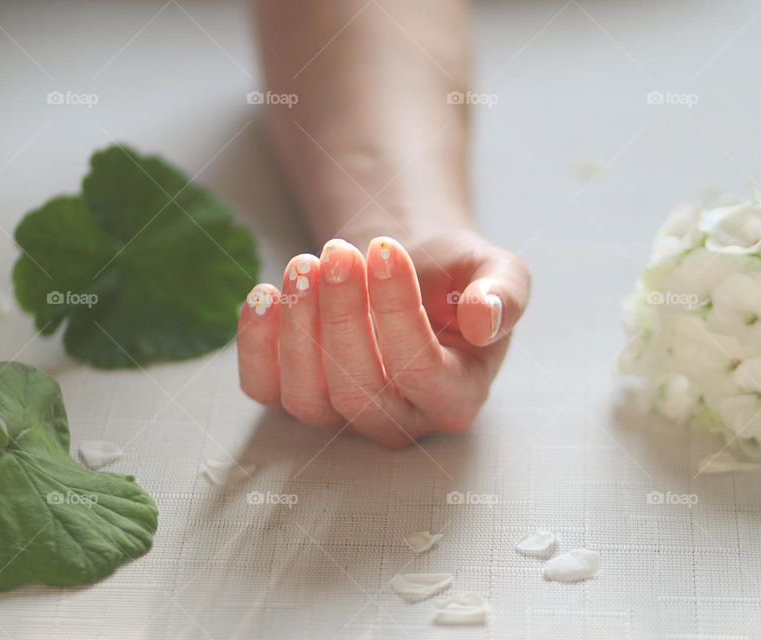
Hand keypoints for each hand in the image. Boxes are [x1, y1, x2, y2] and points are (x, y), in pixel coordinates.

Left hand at [237, 230, 530, 447]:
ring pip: (309, 398)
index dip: (397, 311)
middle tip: (337, 251)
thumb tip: (485, 319)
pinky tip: (264, 294)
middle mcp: (400, 419)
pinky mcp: (298, 396)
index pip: (421, 371)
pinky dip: (255, 344)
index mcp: (456, 396)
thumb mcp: (497, 271)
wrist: (407, 268)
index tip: (385, 247)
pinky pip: (265, 389)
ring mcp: (344, 415)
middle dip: (341, 315)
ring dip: (299, 325)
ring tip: (304, 264)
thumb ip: (505, 294)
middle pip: (360, 391)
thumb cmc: (454, 276)